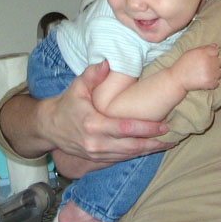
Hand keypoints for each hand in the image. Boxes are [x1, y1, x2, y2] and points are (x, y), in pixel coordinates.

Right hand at [27, 60, 171, 161]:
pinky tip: (149, 150)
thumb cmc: (66, 104)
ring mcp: (96, 154)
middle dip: (153, 144)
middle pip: (131, 147)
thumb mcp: (77, 86)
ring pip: (128, 156)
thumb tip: (108, 62)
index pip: (125, 129)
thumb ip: (93, 74)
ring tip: (167, 145)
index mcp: (93, 125)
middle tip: (172, 138)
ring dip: (148, 152)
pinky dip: (136, 155)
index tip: (164, 126)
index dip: (146, 129)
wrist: (48, 127)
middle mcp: (95, 143)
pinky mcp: (96, 160)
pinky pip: (120, 159)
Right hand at [173, 44, 220, 90]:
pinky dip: (211, 84)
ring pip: (219, 73)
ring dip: (213, 75)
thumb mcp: (191, 52)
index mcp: (203, 53)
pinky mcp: (209, 83)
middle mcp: (208, 62)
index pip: (216, 51)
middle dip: (213, 64)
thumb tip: (216, 45)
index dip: (211, 55)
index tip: (205, 59)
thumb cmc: (183, 64)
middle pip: (219, 62)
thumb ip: (204, 48)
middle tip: (203, 68)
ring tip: (203, 75)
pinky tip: (203, 81)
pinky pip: (217, 83)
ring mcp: (209, 73)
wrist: (176, 79)